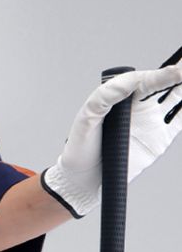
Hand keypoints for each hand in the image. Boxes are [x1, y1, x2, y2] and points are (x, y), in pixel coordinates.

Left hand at [40, 56, 181, 217]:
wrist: (84, 179)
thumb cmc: (80, 146)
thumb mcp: (87, 118)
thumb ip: (106, 96)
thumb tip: (129, 81)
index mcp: (122, 96)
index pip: (146, 80)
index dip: (162, 74)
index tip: (176, 71)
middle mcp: (139, 105)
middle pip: (165, 81)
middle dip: (179, 72)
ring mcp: (151, 121)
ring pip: (177, 96)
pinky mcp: (160, 138)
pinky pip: (180, 120)